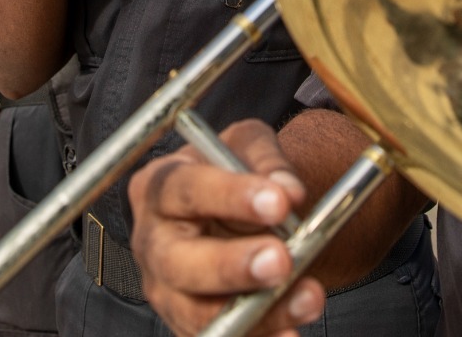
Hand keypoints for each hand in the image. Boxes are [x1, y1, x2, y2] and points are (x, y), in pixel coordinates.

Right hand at [129, 120, 323, 336]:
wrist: (238, 208)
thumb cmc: (234, 170)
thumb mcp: (247, 144)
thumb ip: (267, 160)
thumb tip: (289, 191)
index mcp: (160, 186)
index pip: (187, 190)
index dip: (230, 196)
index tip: (278, 202)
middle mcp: (154, 243)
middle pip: (179, 262)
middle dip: (231, 265)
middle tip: (280, 260)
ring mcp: (167, 290)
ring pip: (199, 312)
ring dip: (257, 311)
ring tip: (307, 297)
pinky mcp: (188, 323)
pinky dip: (259, 336)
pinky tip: (290, 332)